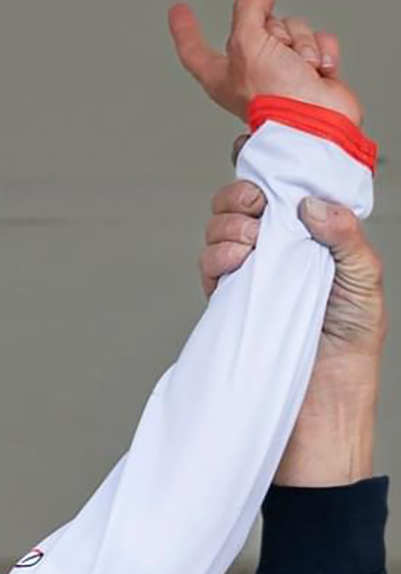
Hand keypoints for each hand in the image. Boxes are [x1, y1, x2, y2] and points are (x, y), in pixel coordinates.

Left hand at [168, 0, 362, 125]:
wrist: (318, 120)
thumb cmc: (276, 95)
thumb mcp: (247, 44)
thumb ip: (248, 10)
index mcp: (220, 74)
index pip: (194, 47)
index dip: (185, 27)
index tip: (178, 9)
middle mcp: (250, 71)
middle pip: (260, 26)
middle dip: (276, 32)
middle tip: (280, 56)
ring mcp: (283, 70)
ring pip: (294, 29)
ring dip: (302, 44)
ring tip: (301, 69)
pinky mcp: (311, 70)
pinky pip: (319, 41)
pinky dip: (323, 52)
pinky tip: (319, 72)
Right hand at [200, 166, 384, 485]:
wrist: (319, 406)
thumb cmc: (350, 350)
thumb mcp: (364, 282)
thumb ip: (344, 237)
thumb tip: (310, 204)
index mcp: (314, 242)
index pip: (284, 194)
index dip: (270, 175)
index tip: (267, 167)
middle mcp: (278, 255)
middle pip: (241, 204)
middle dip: (241, 196)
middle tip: (257, 207)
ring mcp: (250, 277)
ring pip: (220, 230)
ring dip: (229, 227)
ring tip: (252, 248)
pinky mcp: (227, 302)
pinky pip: (208, 266)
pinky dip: (217, 257)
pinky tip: (237, 266)